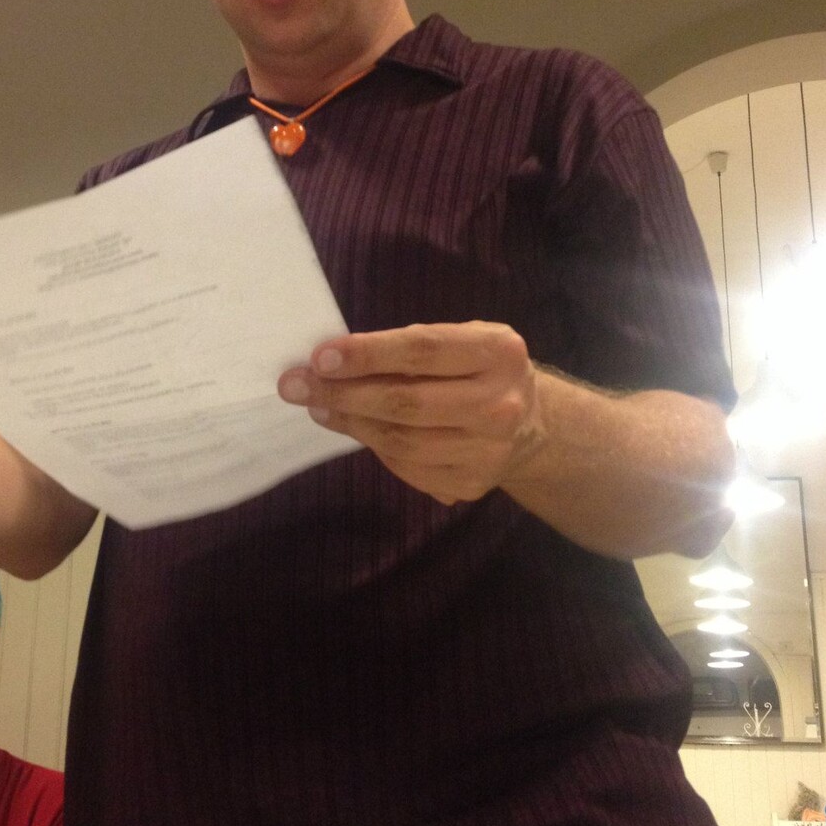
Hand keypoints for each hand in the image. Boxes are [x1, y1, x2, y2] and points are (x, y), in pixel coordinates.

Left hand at [278, 321, 544, 505]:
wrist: (529, 425)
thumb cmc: (477, 370)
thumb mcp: (461, 341)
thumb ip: (409, 347)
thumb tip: (331, 361)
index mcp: (498, 352)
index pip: (422, 350)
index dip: (368, 354)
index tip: (320, 357)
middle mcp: (500, 403)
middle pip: (407, 401)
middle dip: (343, 393)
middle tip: (296, 385)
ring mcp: (488, 450)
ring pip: (401, 440)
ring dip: (350, 422)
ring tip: (318, 406)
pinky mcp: (471, 483)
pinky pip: (407, 466)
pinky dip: (373, 445)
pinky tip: (353, 428)